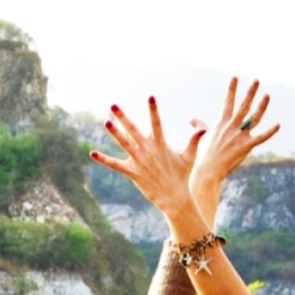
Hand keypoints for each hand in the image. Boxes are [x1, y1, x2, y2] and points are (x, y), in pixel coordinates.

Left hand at [90, 97, 204, 215]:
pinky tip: (92, 153)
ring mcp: (139, 161)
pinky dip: (103, 159)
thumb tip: (202, 128)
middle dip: (123, 116)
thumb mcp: (189, 158)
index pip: (156, 122)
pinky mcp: (132, 173)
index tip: (150, 96)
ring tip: (105, 122)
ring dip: (114, 132)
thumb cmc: (182, 177)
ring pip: (123, 143)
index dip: (153, 109)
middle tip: (112, 105)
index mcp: (161, 144)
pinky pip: (115, 164)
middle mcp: (148, 150)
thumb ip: (193, 141)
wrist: (175, 198)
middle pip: (133, 129)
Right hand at [190, 77, 279, 187]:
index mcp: (221, 123)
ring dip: (261, 106)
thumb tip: (192, 120)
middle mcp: (231, 127)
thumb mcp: (202, 137)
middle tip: (256, 80)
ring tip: (267, 95)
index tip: (235, 77)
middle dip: (250, 92)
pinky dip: (270, 132)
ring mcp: (239, 136)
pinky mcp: (246, 146)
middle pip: (243, 106)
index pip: (227, 102)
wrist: (207, 170)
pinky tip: (278, 125)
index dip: (231, 90)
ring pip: (253, 118)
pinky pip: (261, 138)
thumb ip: (200, 126)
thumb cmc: (204, 155)